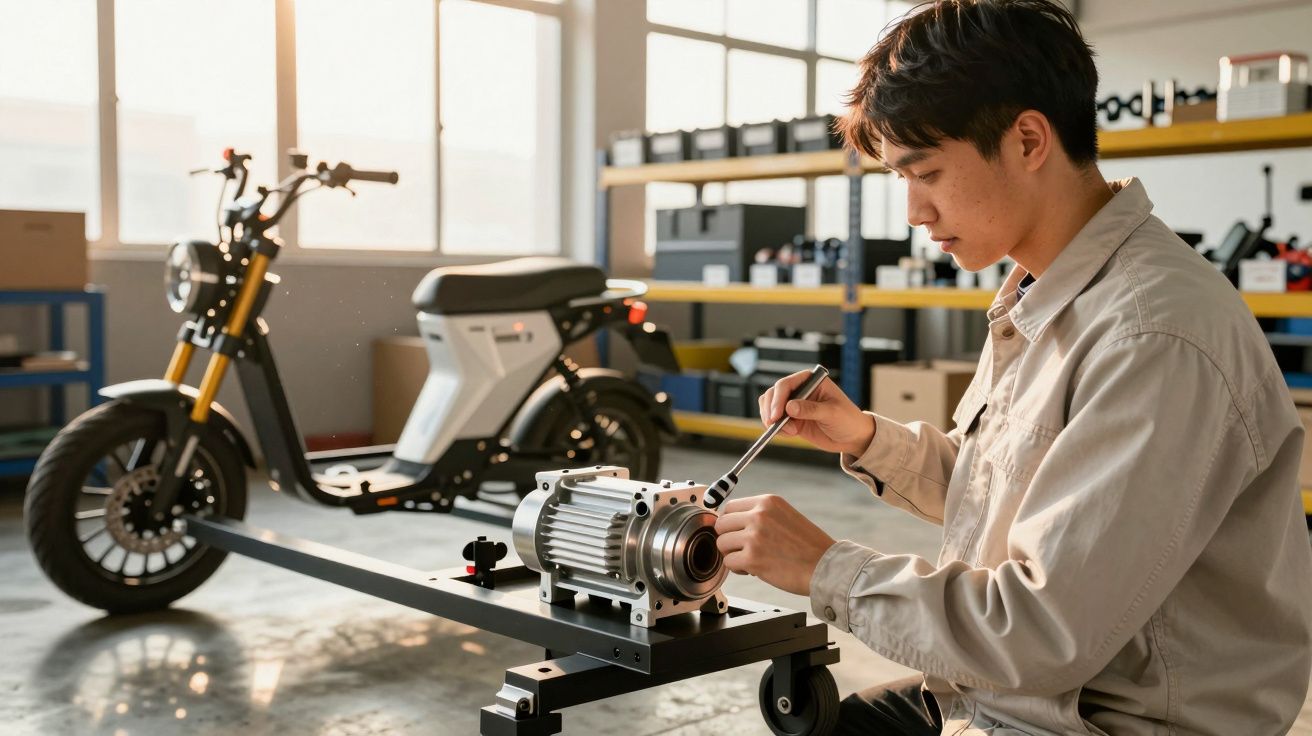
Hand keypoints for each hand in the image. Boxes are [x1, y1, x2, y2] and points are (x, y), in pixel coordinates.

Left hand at [714, 494, 836, 596]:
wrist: (826, 567)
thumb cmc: (808, 546)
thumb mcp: (785, 516)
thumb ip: (760, 515)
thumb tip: (731, 522)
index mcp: (768, 502)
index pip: (730, 507)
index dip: (730, 523)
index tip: (736, 533)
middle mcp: (759, 515)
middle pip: (721, 524)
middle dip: (728, 538)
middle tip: (741, 548)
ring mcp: (754, 536)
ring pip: (722, 543)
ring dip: (732, 554)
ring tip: (749, 560)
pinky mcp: (752, 558)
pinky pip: (728, 562)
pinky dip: (738, 569)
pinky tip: (752, 570)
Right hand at [759, 371, 874, 456]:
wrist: (853, 437)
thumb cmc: (848, 420)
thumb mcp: (832, 413)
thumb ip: (811, 409)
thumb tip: (789, 407)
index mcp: (810, 381)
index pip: (786, 384)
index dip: (778, 398)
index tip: (777, 415)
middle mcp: (800, 390)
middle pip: (773, 394)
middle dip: (771, 409)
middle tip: (774, 424)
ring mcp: (794, 405)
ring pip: (770, 407)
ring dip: (773, 420)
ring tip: (789, 432)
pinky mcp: (792, 419)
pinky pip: (776, 422)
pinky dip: (777, 429)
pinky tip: (790, 434)